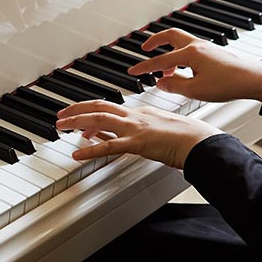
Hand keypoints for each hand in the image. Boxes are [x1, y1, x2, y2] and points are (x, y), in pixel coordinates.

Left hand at [55, 100, 222, 168]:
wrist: (201, 142)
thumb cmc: (186, 138)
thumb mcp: (157, 132)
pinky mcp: (137, 143)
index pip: (110, 107)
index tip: (78, 118)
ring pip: (99, 120)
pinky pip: (109, 146)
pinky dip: (91, 150)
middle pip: (99, 107)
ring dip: (76, 122)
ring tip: (60, 127)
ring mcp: (135, 128)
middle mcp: (135, 116)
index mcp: (141, 112)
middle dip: (76, 110)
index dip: (90, 111)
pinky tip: (77, 154)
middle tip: (60, 116)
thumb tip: (121, 139)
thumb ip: (137, 134)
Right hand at [127, 29, 261, 101]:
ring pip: (181, 43)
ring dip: (169, 52)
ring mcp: (206, 48)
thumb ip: (174, 85)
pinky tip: (183, 71)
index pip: (160, 60)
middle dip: (155, 40)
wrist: (252, 80)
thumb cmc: (228, 83)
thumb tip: (161, 82)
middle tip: (145, 48)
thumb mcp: (195, 90)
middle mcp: (197, 46)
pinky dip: (181, 57)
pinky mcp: (213, 53)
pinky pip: (191, 50)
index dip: (144, 67)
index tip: (133, 70)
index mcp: (190, 53)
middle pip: (170, 35)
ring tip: (165, 70)